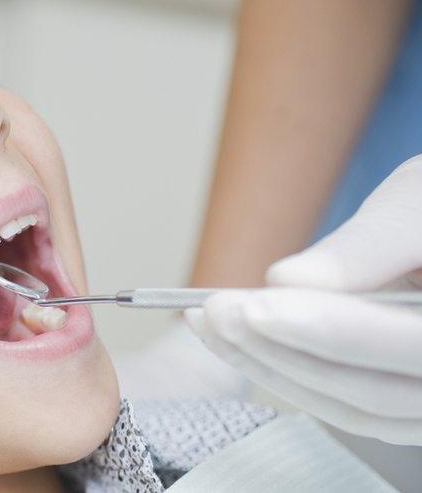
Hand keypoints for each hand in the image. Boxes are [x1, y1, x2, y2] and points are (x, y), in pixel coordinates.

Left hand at [185, 155, 421, 444]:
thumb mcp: (417, 202)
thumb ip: (366, 246)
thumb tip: (285, 280)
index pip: (413, 345)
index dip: (332, 330)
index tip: (257, 305)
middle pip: (375, 391)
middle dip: (283, 349)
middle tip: (214, 310)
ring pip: (354, 408)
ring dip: (271, 366)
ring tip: (209, 321)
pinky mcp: (407, 408)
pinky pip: (348, 406)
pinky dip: (288, 375)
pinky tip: (236, 340)